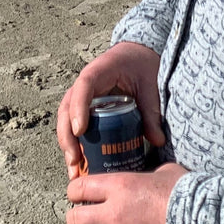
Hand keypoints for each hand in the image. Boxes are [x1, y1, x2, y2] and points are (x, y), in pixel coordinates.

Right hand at [55, 40, 165, 177]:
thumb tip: (157, 141)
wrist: (137, 54)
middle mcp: (84, 85)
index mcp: (98, 72)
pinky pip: (73, 126)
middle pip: (66, 109)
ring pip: (66, 120)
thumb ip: (151, 111)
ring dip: (67, 145)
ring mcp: (81, 97)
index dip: (78, 108)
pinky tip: (79, 165)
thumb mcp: (149, 85)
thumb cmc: (141, 65)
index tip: (80, 131)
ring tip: (74, 169)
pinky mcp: (85, 108)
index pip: (83, 87)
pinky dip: (74, 144)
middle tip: (75, 160)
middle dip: (67, 137)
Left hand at [65, 163, 188, 223]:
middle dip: (75, 219)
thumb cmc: (188, 193)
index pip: (79, 188)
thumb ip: (147, 173)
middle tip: (83, 221)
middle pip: (75, 219)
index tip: (79, 196)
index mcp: (119, 187)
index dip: (75, 192)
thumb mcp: (165, 172)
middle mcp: (114, 215)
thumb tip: (146, 174)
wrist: (206, 223)